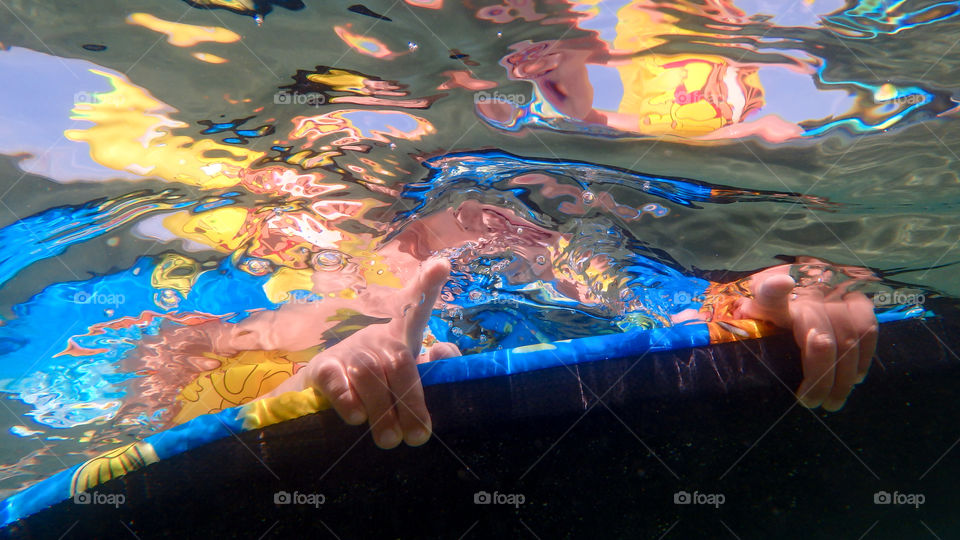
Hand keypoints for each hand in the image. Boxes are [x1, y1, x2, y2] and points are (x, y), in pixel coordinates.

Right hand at [264, 258, 459, 447]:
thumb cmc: (379, 383)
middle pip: (400, 361)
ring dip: (382, 409)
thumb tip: (443, 352)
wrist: (324, 391)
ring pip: (370, 374)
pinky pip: (334, 380)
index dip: (427, 286)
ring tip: (390, 440)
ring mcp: (349, 353)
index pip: (417, 307)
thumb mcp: (407, 375)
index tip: (441, 266)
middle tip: (418, 438)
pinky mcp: (323, 369)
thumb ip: (434, 368)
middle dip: (412, 400)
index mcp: (400, 337)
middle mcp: (376, 339)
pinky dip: (346, 398)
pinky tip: (356, 417)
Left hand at [732, 264, 877, 410]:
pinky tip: (855, 378)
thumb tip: (692, 322)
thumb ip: (722, 320)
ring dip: (845, 375)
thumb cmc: (760, 304)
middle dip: (821, 376)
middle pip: (821, 334)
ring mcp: (835, 290)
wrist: (791, 276)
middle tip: (813, 403)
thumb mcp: (738, 309)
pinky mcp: (856, 296)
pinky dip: (864, 357)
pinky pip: (869, 328)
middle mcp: (806, 289)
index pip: (771, 290)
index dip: (776, 288)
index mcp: (769, 293)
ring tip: (833, 401)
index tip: (781, 284)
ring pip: (850, 335)